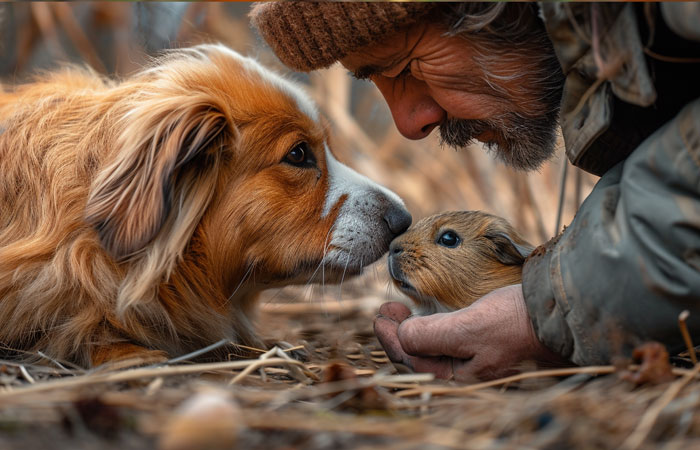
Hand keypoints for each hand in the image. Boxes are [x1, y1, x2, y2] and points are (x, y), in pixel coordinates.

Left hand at [374, 285, 565, 381]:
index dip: (390, 339)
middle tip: (384, 310)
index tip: (378, 317)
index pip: (411, 360)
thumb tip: (402, 336)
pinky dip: (428, 325)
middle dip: (397, 334)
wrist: (554, 311)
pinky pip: (444, 337)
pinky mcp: (479, 339)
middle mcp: (463, 370)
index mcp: (459, 375)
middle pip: (418, 356)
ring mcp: (472, 354)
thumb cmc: (514, 321)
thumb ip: (431, 335)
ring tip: (398, 309)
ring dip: (410, 328)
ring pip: (429, 346)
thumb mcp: (468, 328)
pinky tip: (423, 313)